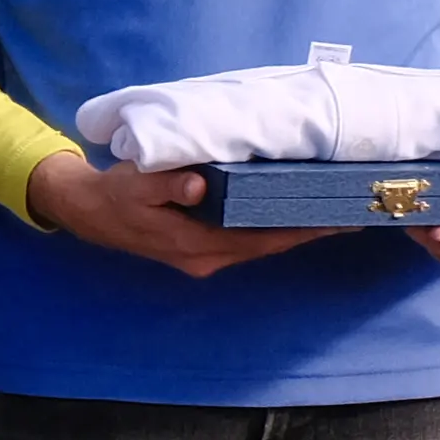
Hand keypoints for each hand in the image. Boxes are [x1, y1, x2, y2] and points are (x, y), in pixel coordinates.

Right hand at [24, 152, 332, 279]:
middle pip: (269, 246)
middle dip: (309, 232)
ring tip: (332, 215)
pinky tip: (292, 214)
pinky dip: (274, 229)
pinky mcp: (203, 247)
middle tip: (352, 215)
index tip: (335, 221)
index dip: (299, 230)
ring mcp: (205, 255)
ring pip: (261, 245)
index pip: (260, 239)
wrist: (87, 210)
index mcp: (196, 244)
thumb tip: (199, 184)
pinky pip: (248, 240)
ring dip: (295, 232)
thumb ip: (168, 182)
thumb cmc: (114, 195)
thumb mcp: (135, 184)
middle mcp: (207, 257)